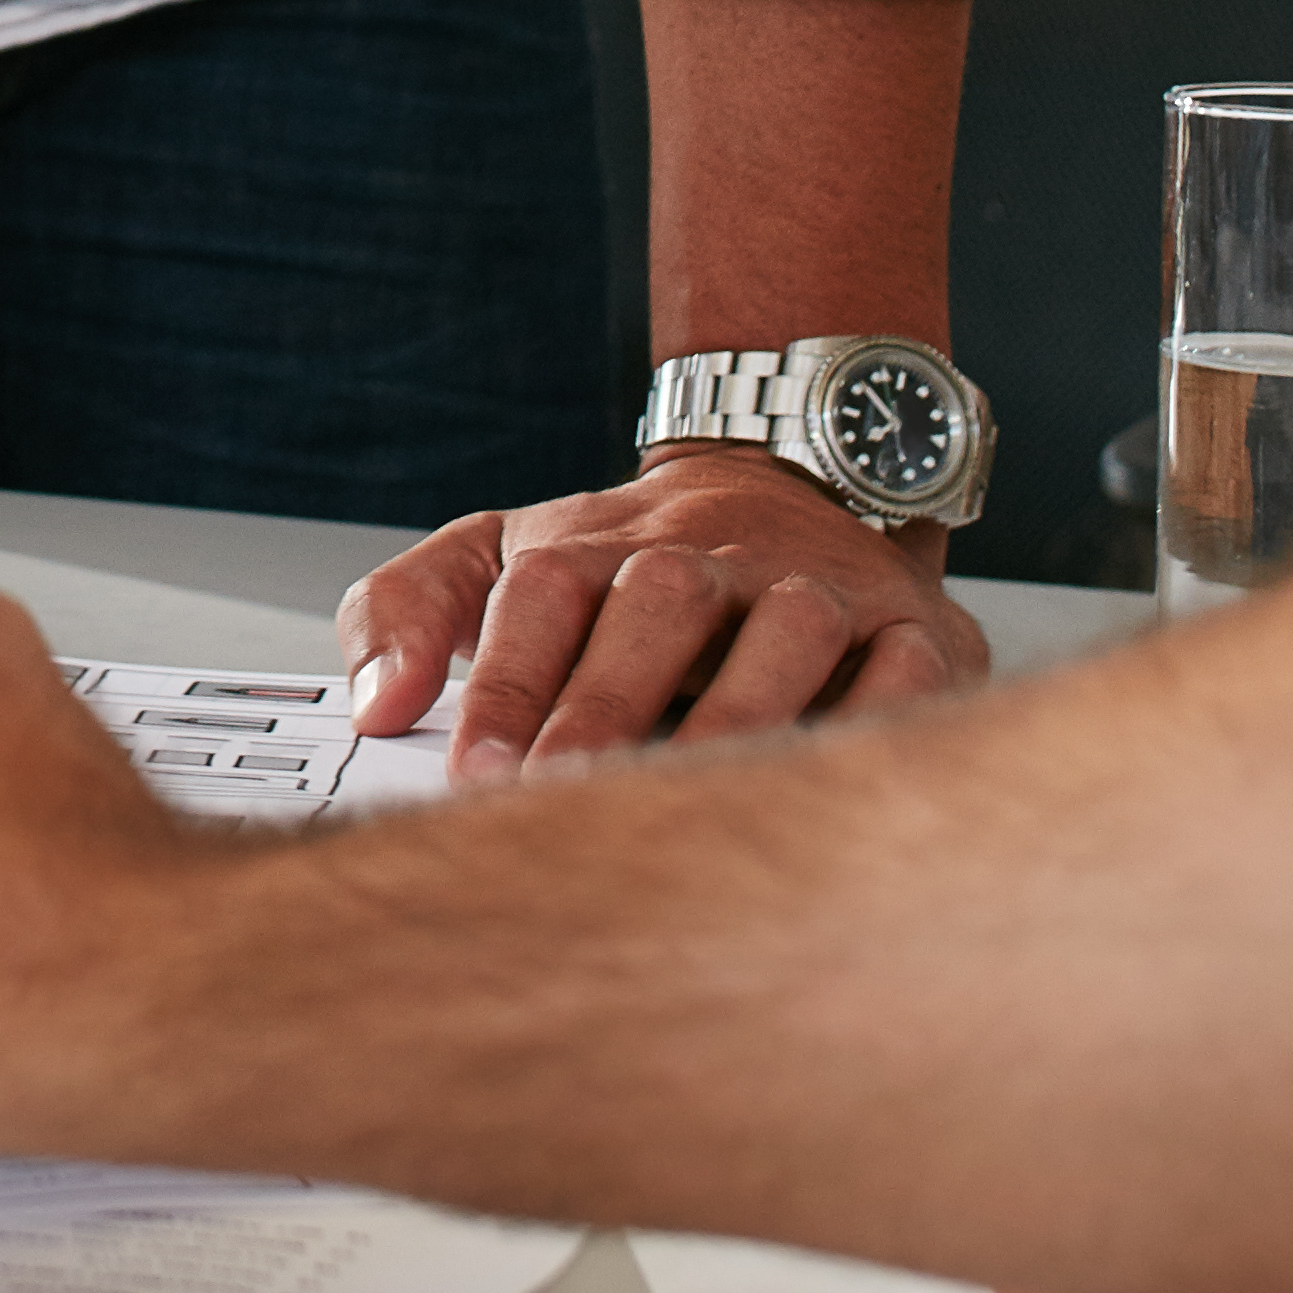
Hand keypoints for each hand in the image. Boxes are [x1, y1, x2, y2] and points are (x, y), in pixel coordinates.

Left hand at [342, 445, 989, 769]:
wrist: (795, 486)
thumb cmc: (631, 567)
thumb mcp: (504, 560)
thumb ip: (411, 609)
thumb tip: (375, 701)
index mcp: (599, 546)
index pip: (543, 595)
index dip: (510, 682)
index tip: (476, 773)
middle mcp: (709, 559)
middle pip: (657, 606)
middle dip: (608, 705)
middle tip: (564, 800)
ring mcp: (818, 591)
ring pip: (785, 634)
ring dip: (737, 717)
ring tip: (689, 806)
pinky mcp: (916, 632)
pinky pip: (906, 672)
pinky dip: (875, 720)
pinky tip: (827, 786)